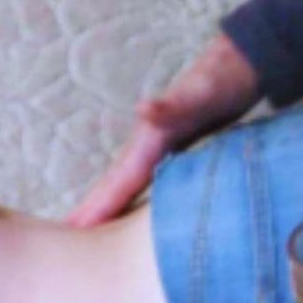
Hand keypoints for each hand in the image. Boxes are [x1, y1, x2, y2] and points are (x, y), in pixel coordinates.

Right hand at [68, 34, 259, 226]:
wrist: (238, 63)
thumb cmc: (221, 80)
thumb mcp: (201, 93)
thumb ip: (172, 105)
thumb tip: (142, 108)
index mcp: (151, 139)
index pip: (120, 181)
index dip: (99, 207)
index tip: (74, 232)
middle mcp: (149, 145)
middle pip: (114, 185)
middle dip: (89, 211)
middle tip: (64, 239)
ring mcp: (159, 149)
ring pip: (126, 185)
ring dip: (106, 207)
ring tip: (84, 232)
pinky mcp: (173, 152)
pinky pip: (147, 182)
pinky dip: (132, 198)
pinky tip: (128, 211)